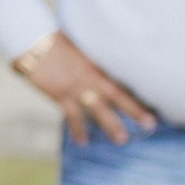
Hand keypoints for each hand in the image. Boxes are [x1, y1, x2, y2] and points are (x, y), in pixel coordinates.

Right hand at [19, 34, 155, 145]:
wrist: (33, 41)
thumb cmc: (53, 41)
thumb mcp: (77, 49)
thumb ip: (89, 60)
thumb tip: (96, 69)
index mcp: (96, 65)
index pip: (120, 81)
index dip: (136, 92)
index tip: (151, 101)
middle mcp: (90, 77)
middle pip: (117, 96)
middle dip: (134, 110)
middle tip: (150, 124)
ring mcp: (76, 87)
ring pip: (98, 109)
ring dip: (110, 125)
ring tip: (121, 140)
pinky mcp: (60, 95)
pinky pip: (72, 116)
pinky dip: (77, 130)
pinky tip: (82, 143)